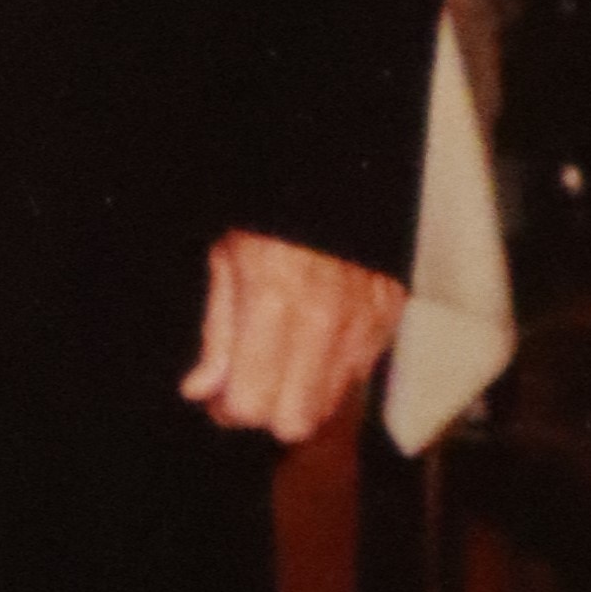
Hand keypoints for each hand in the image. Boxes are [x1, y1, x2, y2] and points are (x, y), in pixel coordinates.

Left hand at [180, 232, 404, 446]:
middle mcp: (324, 324)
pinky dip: (332, 372)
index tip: (220, 393)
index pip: (252, 405)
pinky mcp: (390, 318)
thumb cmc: (270, 213)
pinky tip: (315, 341)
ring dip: (300, 395)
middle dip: (266, 412)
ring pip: (330, 405)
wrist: (338, 169)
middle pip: (295, 422)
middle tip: (251, 384)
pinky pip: (358, 375)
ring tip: (282, 360)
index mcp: (273, 305)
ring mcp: (364, 323)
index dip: (228, 407)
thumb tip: (200, 389)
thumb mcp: (227, 260)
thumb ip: (217, 334)